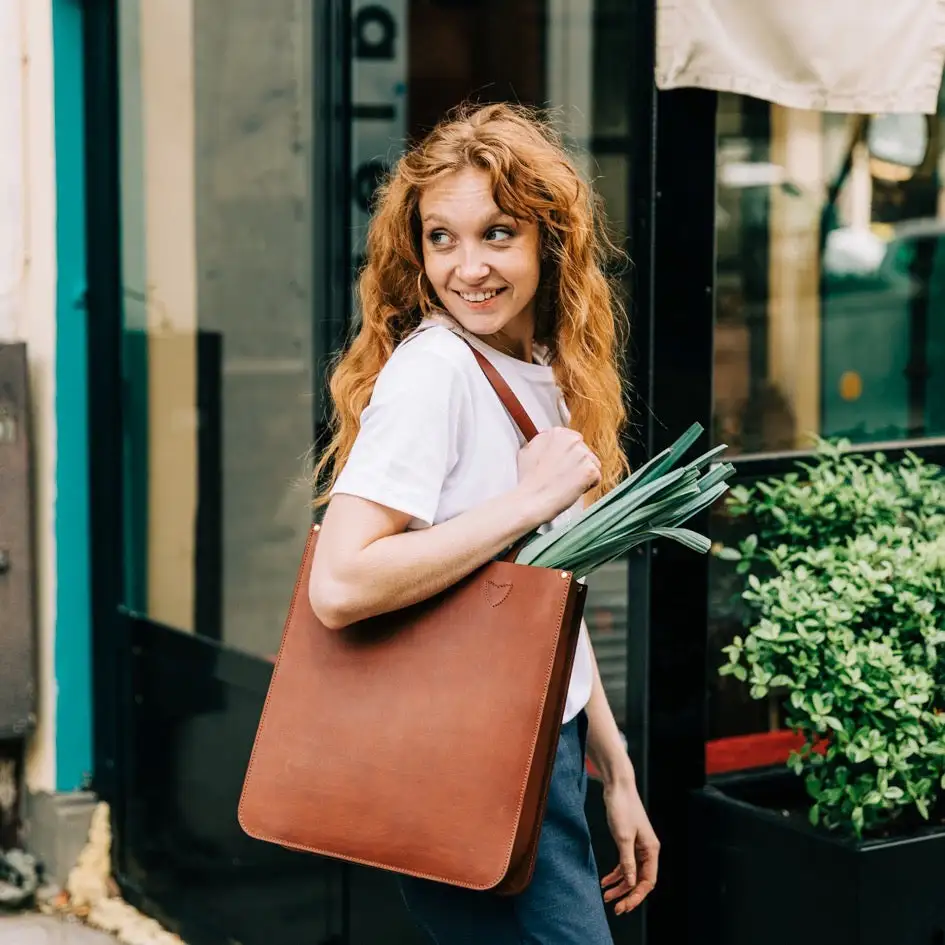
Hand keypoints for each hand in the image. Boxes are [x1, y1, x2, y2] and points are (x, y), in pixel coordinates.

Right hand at [516, 428, 600, 524]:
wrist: (532, 500)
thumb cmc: (528, 480)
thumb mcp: (528, 451)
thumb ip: (542, 441)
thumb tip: (548, 439)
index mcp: (557, 433)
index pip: (573, 441)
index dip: (568, 455)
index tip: (561, 465)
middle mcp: (572, 440)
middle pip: (585, 451)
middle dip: (577, 464)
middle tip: (562, 476)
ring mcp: (582, 454)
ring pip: (592, 464)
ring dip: (583, 474)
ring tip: (566, 483)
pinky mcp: (590, 470)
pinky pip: (596, 478)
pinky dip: (587, 486)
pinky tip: (572, 489)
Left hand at [600, 779, 659, 914]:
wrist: (617, 786)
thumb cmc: (622, 808)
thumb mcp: (622, 837)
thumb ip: (627, 862)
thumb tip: (630, 883)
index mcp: (651, 850)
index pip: (648, 881)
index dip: (636, 896)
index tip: (623, 906)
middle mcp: (647, 850)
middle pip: (640, 880)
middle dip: (627, 894)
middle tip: (614, 907)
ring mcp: (638, 846)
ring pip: (631, 873)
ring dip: (619, 885)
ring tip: (606, 895)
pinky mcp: (628, 841)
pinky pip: (624, 863)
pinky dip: (615, 873)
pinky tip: (605, 880)